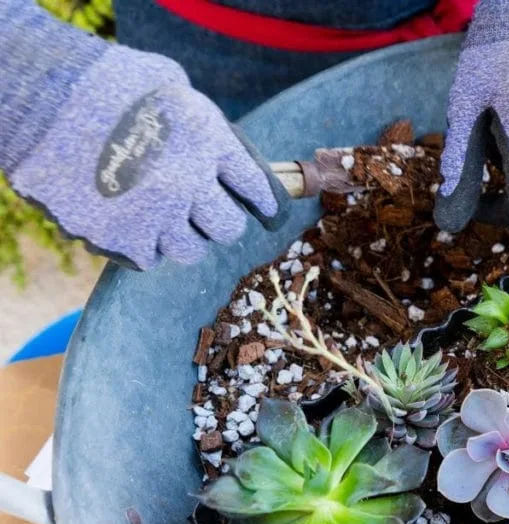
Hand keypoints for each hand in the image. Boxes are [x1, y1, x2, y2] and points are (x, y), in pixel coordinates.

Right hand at [8, 45, 287, 269]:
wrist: (42, 97)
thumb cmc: (105, 81)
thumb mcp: (171, 84)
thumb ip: (201, 121)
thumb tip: (220, 148)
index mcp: (208, 142)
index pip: (255, 187)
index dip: (262, 200)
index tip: (266, 208)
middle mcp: (189, 183)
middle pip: (229, 228)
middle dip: (219, 221)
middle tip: (206, 214)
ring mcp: (155, 215)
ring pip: (189, 250)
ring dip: (180, 236)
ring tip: (162, 216)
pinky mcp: (119, 237)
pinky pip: (147, 257)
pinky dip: (141, 244)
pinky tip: (129, 222)